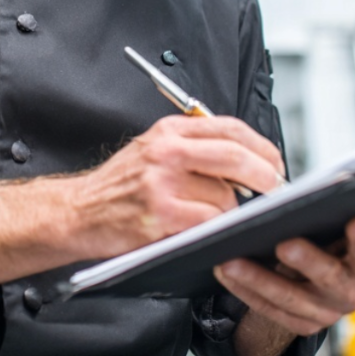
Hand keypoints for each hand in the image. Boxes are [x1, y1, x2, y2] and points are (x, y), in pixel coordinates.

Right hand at [67, 115, 285, 258]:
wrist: (78, 211)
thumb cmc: (118, 186)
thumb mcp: (152, 149)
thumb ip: (194, 146)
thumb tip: (246, 159)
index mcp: (169, 131)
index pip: (230, 128)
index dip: (262, 146)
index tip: (274, 162)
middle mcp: (166, 151)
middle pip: (235, 155)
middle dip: (265, 175)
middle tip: (275, 188)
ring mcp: (163, 183)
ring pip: (225, 196)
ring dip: (230, 211)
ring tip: (212, 214)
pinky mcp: (162, 214)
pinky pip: (208, 221)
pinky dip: (214, 227)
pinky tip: (202, 227)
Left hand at [214, 216, 354, 336]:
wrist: (313, 285)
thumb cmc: (327, 246)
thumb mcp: (342, 234)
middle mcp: (349, 293)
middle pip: (329, 277)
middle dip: (308, 260)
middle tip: (284, 243)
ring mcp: (324, 313)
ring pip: (289, 296)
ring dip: (257, 278)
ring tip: (231, 258)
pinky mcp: (300, 326)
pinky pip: (268, 308)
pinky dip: (244, 289)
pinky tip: (224, 270)